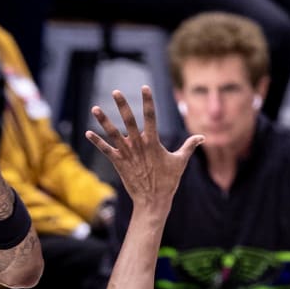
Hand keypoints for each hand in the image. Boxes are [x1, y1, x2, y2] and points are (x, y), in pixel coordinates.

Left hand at [86, 87, 202, 209]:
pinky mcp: (118, 163)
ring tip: (95, 108)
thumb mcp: (180, 161)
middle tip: (116, 92)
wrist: (153, 201)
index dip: (148, 101)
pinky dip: (97, 141)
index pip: (151, 116)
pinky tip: (87, 133)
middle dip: (122, 105)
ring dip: (104, 121)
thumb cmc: (168, 181)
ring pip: (113, 134)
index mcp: (153, 142)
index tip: (145, 87)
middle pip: (129, 121)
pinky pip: (106, 150)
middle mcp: (139, 145)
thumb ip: (189, 146)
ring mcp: (127, 154)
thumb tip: (202, 137)